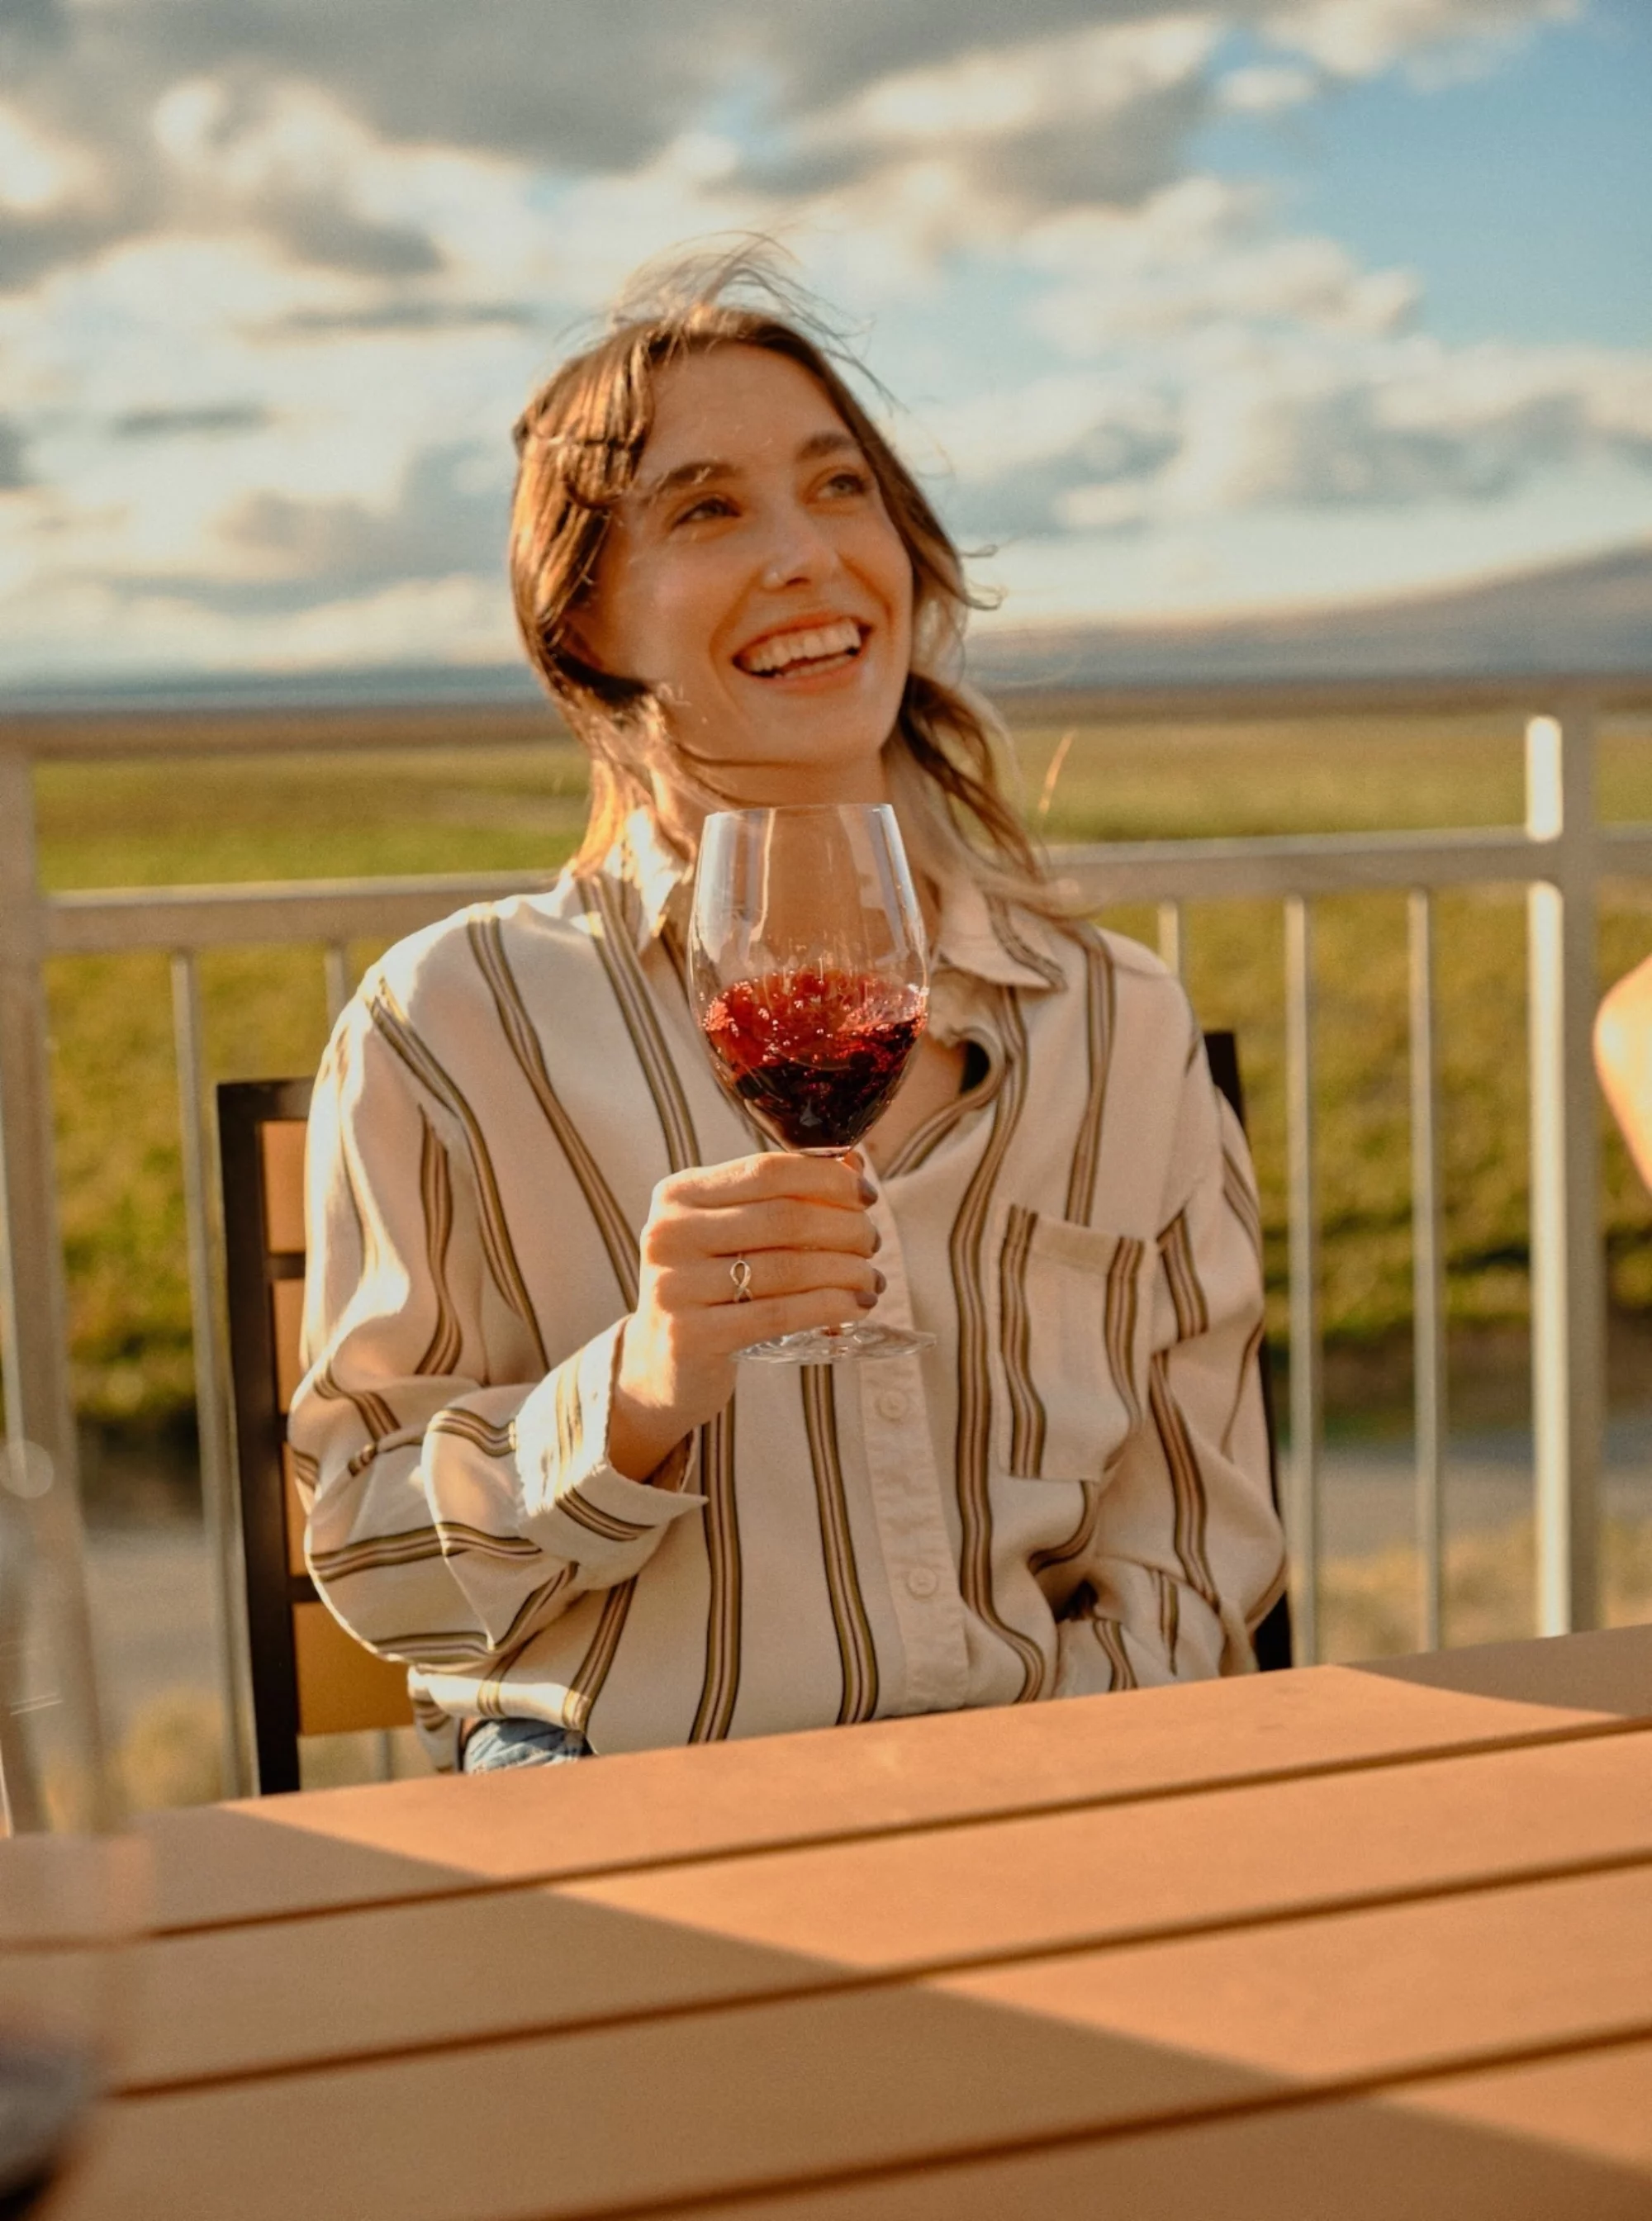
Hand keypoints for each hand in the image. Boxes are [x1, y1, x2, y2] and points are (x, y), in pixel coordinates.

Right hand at [609, 1152, 882, 1480]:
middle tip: (871, 1243)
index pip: (767, 1171)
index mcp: (678, 1194)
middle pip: (783, 1218)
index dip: (827, 1179)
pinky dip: (828, 1307)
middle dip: (845, 1228)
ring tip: (871, 1279)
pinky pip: (778, 1314)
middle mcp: (668, 1234)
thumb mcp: (734, 1232)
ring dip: (846, 1271)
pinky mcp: (689, 1336)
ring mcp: (674, 1286)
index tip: (866, 1196)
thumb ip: (785, 1195)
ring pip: (787, 1268)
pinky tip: (855, 1307)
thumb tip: (854, 1165)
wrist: (661, 1363)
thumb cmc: (712, 1286)